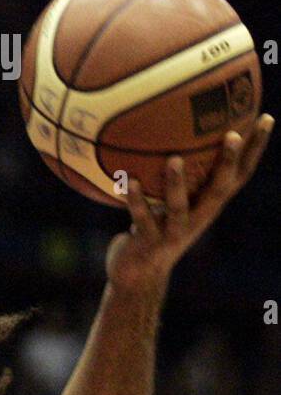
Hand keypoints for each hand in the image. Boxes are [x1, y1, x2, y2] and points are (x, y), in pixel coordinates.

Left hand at [107, 114, 272, 292]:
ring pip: (179, 208)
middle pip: (219, 191)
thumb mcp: (173, 202)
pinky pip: (142, 219)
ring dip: (176, 184)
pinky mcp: (149, 244)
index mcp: (208, 205)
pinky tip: (128, 181)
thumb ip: (181, 176)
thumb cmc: (156, 228)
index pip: (240, 175)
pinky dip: (135, 201)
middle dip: (227, 163)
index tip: (266, 118)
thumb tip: (177, 130)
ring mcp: (174, 233)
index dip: (255, 150)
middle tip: (232, 135)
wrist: (138, 275)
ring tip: (173, 159)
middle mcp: (198, 218)